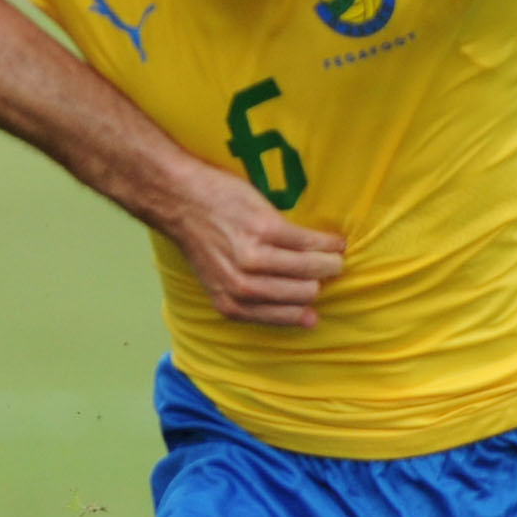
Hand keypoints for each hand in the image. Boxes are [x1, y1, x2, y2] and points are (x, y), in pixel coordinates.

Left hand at [163, 167, 344, 328]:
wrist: (181, 200)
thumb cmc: (204, 240)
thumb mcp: (218, 282)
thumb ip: (251, 300)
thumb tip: (305, 316)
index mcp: (230, 304)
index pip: (286, 317)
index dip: (307, 309)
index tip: (318, 301)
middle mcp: (242, 286)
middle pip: (304, 294)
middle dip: (321, 282)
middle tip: (328, 268)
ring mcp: (255, 257)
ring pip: (311, 269)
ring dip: (331, 261)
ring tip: (336, 254)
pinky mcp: (267, 229)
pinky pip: (310, 242)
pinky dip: (328, 242)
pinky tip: (335, 241)